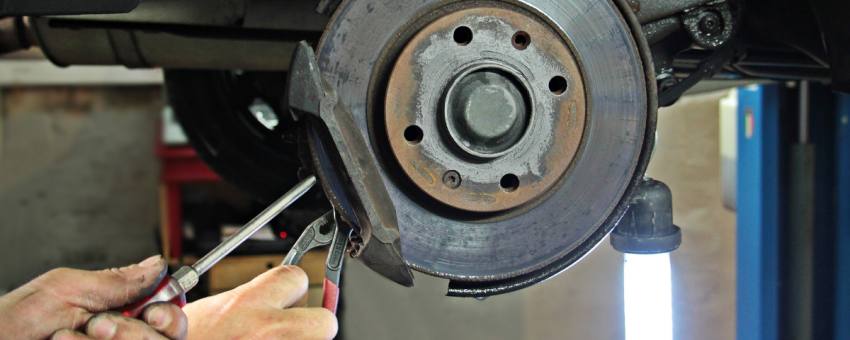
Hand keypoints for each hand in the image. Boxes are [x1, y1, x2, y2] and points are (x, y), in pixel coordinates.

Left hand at [0, 255, 187, 339]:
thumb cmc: (15, 321)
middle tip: (100, 324)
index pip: (168, 312)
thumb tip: (157, 266)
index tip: (154, 311)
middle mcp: (120, 335)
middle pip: (165, 338)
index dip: (170, 313)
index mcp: (117, 309)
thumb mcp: (66, 290)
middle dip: (133, 331)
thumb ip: (116, 280)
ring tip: (67, 336)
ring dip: (113, 339)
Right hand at [183, 265, 336, 339]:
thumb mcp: (205, 312)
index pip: (297, 277)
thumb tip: (273, 297)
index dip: (291, 287)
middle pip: (325, 320)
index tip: (288, 294)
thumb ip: (245, 302)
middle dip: (312, 323)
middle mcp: (267, 331)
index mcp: (246, 305)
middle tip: (290, 328)